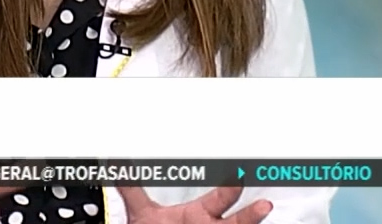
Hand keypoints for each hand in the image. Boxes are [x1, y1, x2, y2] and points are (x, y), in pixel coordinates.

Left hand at [118, 185, 272, 223]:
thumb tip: (117, 164)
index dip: (230, 186)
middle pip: (236, 221)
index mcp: (199, 214)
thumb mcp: (141, 212)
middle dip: (250, 214)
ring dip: (249, 222)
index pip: (220, 198)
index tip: (238, 174)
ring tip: (264, 213)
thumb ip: (131, 188)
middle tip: (263, 204)